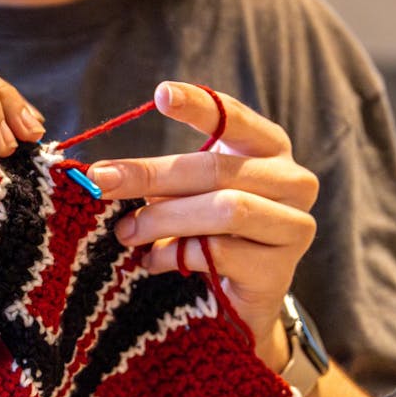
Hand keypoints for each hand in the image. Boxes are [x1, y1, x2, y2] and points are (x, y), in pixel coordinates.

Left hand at [86, 82, 318, 370]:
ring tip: (125, 232)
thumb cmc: (205, 234)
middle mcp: (292, 181)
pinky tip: (152, 261)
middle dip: (150, 174)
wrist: (236, 302)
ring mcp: (293, 227)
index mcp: (268, 149)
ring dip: (163, 219)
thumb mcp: (185, 195)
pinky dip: (176, 255)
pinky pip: (221, 253)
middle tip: (101, 182)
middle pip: (215, 168)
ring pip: (224, 209)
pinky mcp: (280, 271)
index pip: (235, 118)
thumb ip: (161, 178)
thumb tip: (103, 174)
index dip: (199, 105)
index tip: (161, 94)